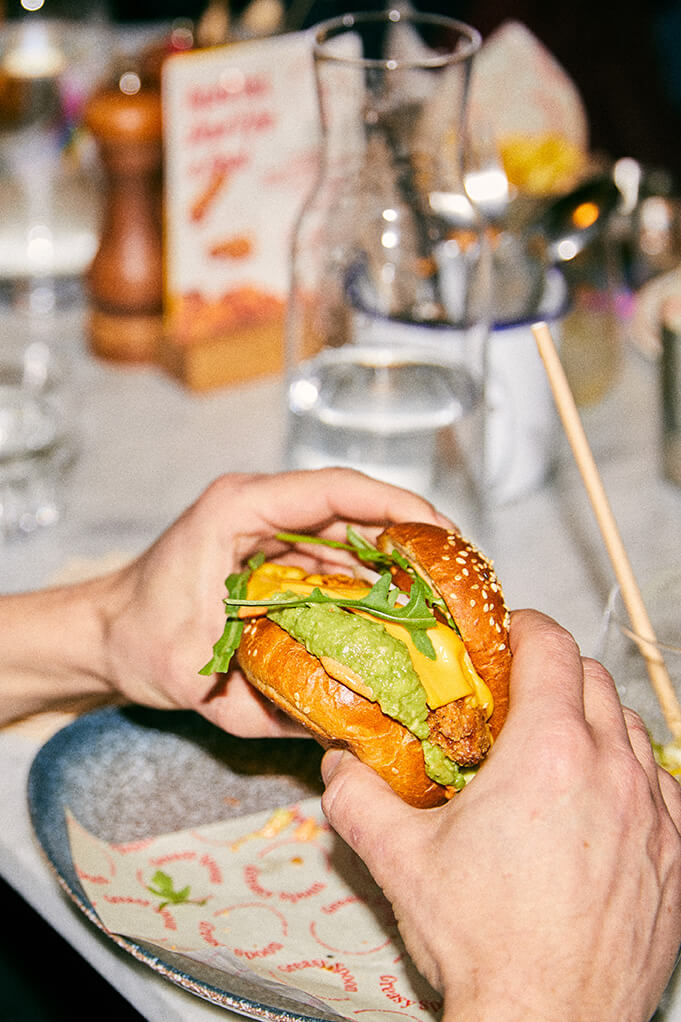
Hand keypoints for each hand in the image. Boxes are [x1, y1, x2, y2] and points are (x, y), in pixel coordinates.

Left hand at [102, 469, 449, 736]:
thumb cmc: (136, 641)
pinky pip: (332, 560)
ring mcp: (267, 529)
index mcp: (238, 511)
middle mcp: (258, 509)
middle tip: (460, 579)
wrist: (104, 633)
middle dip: (411, 538)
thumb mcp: (198, 681)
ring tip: (444, 600)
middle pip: (352, 508)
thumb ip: (266, 709)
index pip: (333, 491)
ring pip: (348, 534)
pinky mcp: (273, 553)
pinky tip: (400, 614)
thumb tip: (341, 730)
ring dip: (395, 564)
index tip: (443, 534)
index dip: (396, 505)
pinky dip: (368, 582)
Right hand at [321, 609, 680, 1021]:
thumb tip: (337, 765)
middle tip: (518, 694)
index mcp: (547, 754)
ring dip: (594, 719)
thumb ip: (356, 799)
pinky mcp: (675, 855)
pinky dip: (628, 771)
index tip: (505, 636)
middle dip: (556, 669)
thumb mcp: (399, 861)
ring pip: (631, 727)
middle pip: (594, 678)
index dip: (525, 628)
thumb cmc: (484, 944)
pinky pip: (660, 784)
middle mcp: (610, 770)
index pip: (552, 648)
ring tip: (555, 746)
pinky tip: (596, 801)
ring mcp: (653, 813)